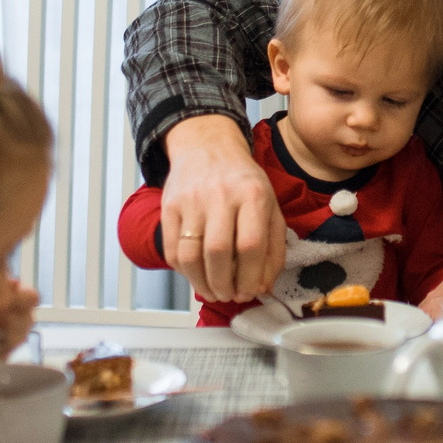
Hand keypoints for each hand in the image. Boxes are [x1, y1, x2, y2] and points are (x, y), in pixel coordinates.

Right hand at [162, 115, 288, 303]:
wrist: (207, 147)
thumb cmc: (242, 182)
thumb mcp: (269, 207)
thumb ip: (273, 248)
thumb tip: (263, 286)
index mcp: (253, 195)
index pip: (250, 245)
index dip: (249, 277)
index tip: (249, 291)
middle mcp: (220, 195)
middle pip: (218, 252)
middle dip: (224, 284)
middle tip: (230, 295)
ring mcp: (191, 200)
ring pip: (191, 255)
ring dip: (202, 283)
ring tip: (213, 291)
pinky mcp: (169, 206)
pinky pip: (172, 249)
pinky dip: (184, 271)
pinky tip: (196, 275)